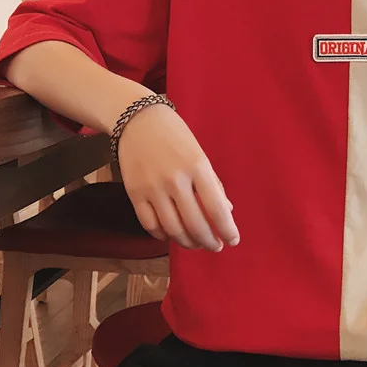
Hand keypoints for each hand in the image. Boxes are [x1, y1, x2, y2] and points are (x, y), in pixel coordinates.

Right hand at [117, 105, 239, 251]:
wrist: (137, 119)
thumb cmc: (176, 136)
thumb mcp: (200, 155)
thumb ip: (213, 184)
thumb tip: (227, 211)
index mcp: (198, 168)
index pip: (217, 209)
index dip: (227, 230)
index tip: (233, 240)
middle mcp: (175, 180)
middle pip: (195, 225)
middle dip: (208, 241)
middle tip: (214, 246)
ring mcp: (152, 188)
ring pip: (173, 229)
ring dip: (187, 242)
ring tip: (196, 244)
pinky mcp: (134, 193)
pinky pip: (150, 225)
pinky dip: (163, 236)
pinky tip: (172, 235)